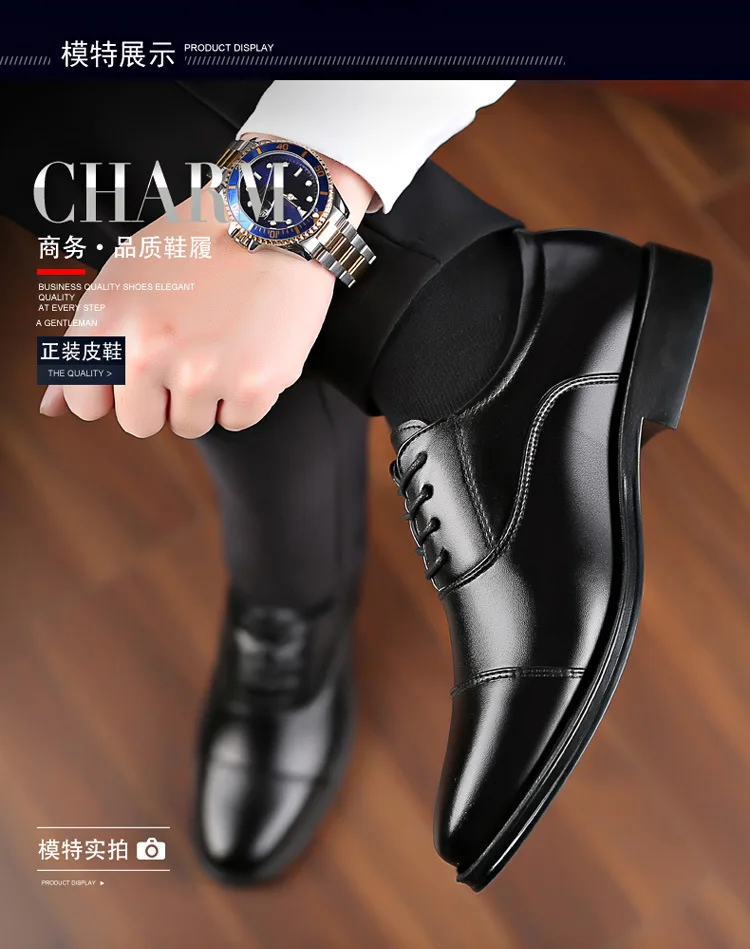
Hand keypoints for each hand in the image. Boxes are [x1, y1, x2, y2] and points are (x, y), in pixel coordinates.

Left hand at [39, 145, 373, 437]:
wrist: (274, 217)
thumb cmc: (199, 243)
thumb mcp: (123, 281)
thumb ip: (83, 345)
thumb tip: (51, 409)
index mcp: (108, 325)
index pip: (89, 405)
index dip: (116, 388)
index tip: (139, 365)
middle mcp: (148, 353)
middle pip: (142, 423)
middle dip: (164, 395)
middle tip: (190, 345)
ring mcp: (203, 373)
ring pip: (192, 425)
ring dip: (208, 394)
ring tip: (223, 339)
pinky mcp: (253, 384)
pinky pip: (238, 420)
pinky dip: (248, 393)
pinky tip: (252, 346)